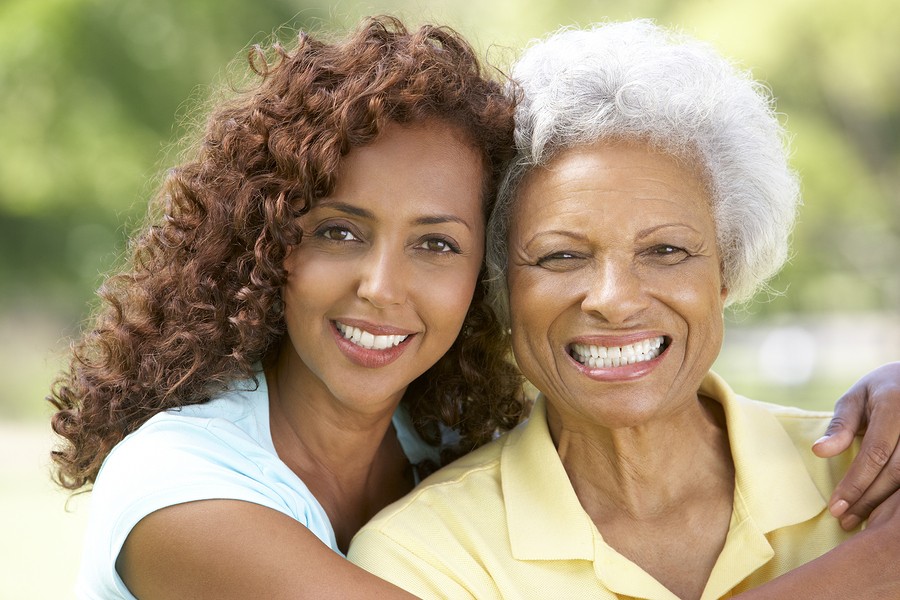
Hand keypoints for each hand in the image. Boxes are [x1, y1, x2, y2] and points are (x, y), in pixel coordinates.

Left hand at [812, 362, 899, 529]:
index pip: (875, 453)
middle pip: (895, 473)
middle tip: (844, 520)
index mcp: (894, 408)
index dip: (855, 483)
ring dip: (885, 504)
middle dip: (868, 499)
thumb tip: (819, 451)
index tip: (835, 506)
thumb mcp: (856, 398)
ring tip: (860, 520)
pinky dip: (898, 497)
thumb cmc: (881, 390)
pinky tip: (882, 510)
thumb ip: (840, 425)